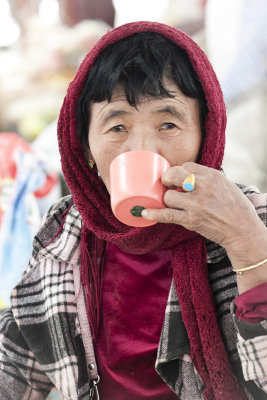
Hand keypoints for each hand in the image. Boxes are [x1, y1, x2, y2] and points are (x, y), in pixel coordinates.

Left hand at [142, 162, 264, 253]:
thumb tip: (187, 175)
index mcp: (212, 176)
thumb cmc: (235, 207)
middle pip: (173, 175)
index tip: (178, 179)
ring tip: (172, 204)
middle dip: (166, 180)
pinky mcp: (191, 220)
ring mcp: (196, 204)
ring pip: (168, 196)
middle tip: (166, 186)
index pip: (187, 166)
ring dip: (167, 200)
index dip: (179, 172)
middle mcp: (203, 187)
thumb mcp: (225, 184)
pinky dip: (153, 214)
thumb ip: (207, 178)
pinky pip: (167, 215)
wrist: (242, 230)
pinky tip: (144, 212)